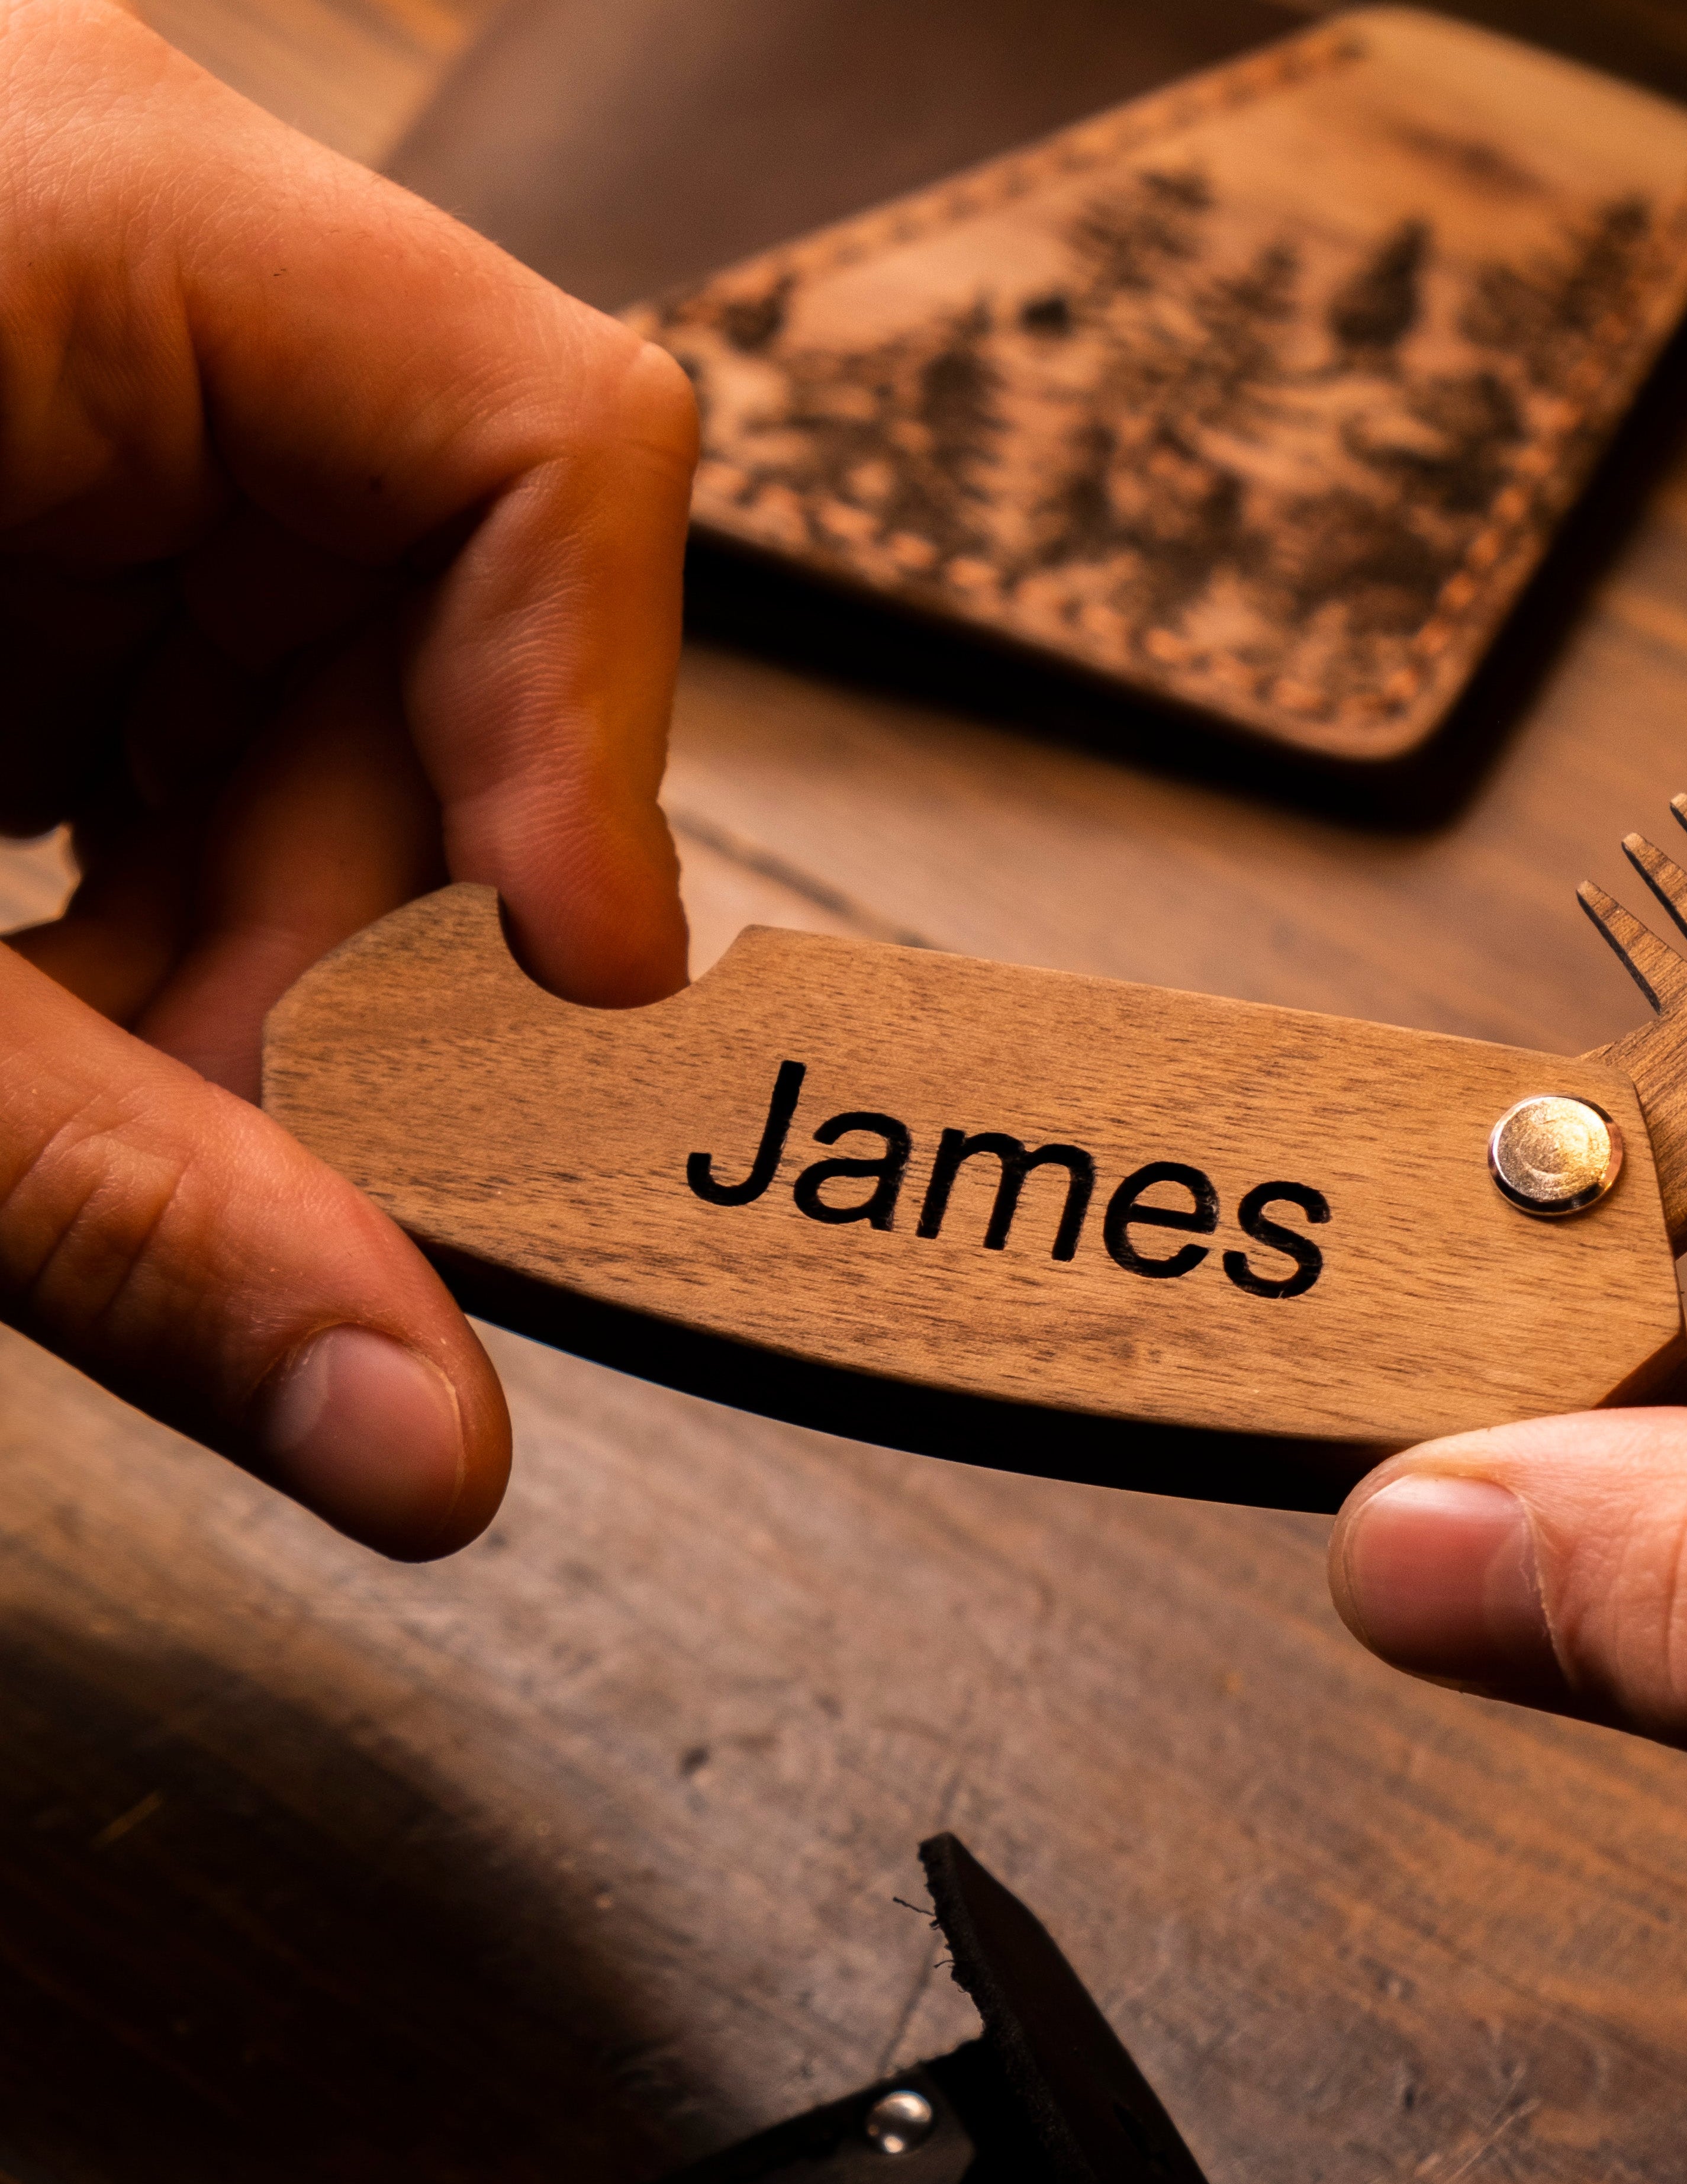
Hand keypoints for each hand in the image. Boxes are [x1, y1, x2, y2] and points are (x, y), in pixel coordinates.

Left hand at [0, 0, 695, 1556]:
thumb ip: (117, 1202)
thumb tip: (418, 1426)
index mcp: (72, 228)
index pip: (544, 444)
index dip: (602, 737)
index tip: (570, 1000)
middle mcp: (103, 269)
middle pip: (445, 632)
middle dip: (351, 938)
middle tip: (239, 1147)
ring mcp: (57, 385)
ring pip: (331, 709)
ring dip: (240, 955)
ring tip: (74, 1069)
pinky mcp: (7, 504)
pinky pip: (196, 720)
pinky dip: (150, 906)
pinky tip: (39, 992)